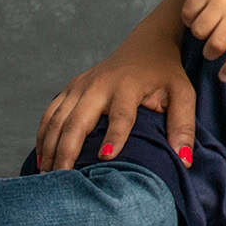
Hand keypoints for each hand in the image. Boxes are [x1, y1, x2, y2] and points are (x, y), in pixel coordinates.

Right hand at [37, 45, 195, 172]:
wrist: (147, 44)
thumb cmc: (166, 74)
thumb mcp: (183, 94)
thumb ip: (183, 125)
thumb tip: (184, 160)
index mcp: (128, 85)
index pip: (121, 114)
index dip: (114, 135)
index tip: (107, 157)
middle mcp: (100, 84)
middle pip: (78, 120)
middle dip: (68, 150)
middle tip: (64, 181)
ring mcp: (81, 85)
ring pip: (58, 119)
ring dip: (50, 147)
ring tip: (48, 176)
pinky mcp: (71, 87)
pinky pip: (50, 113)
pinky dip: (43, 135)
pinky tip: (42, 158)